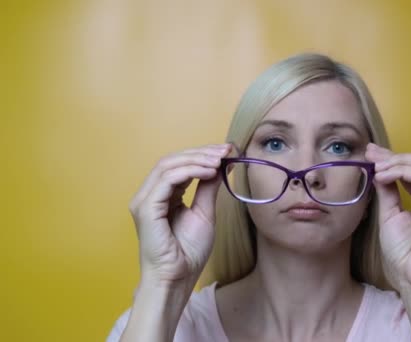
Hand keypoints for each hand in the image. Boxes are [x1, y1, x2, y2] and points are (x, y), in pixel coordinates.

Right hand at [128, 143, 231, 287]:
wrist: (177, 278)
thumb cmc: (188, 252)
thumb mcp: (205, 213)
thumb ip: (208, 188)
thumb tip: (221, 165)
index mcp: (163, 195)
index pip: (180, 165)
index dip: (203, 154)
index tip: (228, 150)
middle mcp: (150, 194)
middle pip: (173, 160)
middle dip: (201, 152)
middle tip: (226, 150)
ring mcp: (144, 200)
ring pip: (168, 165)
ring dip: (197, 159)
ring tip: (219, 160)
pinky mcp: (145, 208)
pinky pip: (167, 179)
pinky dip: (189, 171)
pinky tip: (209, 171)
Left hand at [365, 143, 410, 291]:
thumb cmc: (405, 257)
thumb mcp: (390, 216)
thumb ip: (388, 192)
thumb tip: (380, 170)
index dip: (393, 159)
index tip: (370, 155)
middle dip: (396, 155)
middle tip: (371, 155)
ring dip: (399, 161)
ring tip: (378, 168)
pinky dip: (404, 172)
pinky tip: (385, 177)